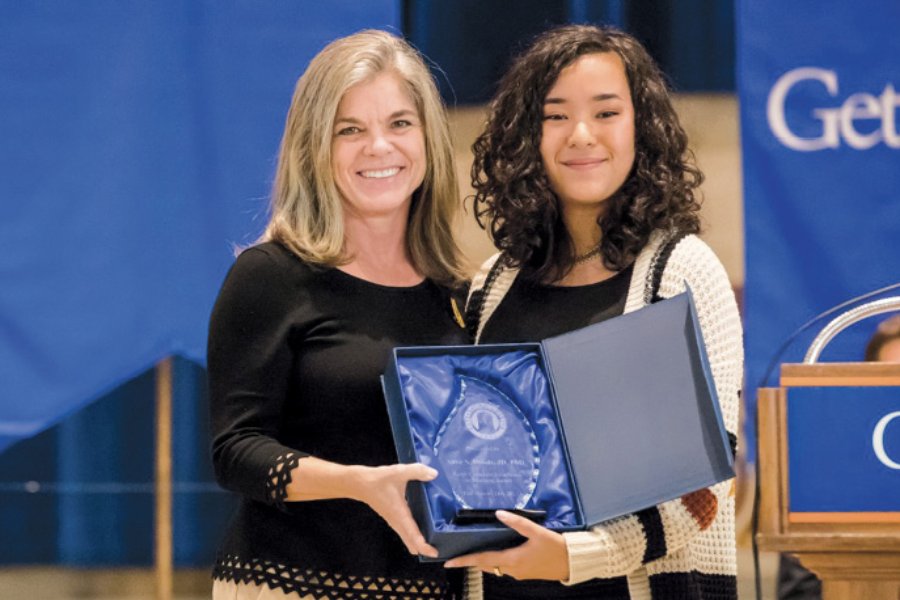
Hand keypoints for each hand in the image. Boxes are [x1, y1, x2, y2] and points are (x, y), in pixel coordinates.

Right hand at [352, 463, 439, 558]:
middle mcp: (397, 520)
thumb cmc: (378, 479)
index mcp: (400, 513)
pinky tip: (420, 532)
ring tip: (432, 544)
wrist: (359, 483)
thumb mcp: (399, 472)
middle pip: (410, 541)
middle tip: (438, 552)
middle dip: (423, 549)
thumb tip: (434, 474)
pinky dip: (413, 536)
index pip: (413, 535)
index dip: (424, 545)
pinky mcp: (392, 517)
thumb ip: (417, 471)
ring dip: (417, 543)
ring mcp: (393, 520)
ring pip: (407, 537)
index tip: (434, 553)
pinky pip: (404, 531)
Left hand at [444, 510, 568, 580]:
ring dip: (483, 561)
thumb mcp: (537, 532)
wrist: (573, 563)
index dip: (464, 561)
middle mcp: (513, 570)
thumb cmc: (556, 547)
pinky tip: (496, 551)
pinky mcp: (525, 572)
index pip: (482, 560)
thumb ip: (517, 522)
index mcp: (513, 560)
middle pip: (486, 565)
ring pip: (495, 567)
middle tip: (456, 555)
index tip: (448, 562)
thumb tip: (499, 513)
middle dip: (471, 561)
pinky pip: (505, 567)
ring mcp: (519, 573)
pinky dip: (496, 560)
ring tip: (472, 551)